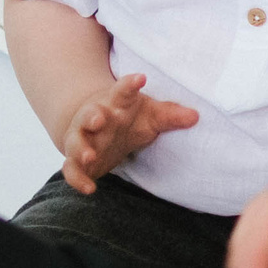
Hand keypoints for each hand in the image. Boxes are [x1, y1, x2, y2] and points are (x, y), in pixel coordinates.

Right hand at [59, 72, 196, 193]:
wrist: (92, 125)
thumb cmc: (127, 117)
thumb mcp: (150, 115)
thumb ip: (170, 115)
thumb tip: (195, 117)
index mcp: (116, 103)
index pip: (122, 91)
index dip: (130, 85)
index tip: (140, 78)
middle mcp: (95, 118)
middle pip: (90, 115)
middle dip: (92, 116)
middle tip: (99, 119)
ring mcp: (83, 138)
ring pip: (76, 142)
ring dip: (81, 148)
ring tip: (90, 156)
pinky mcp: (76, 159)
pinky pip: (72, 169)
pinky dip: (78, 179)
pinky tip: (89, 189)